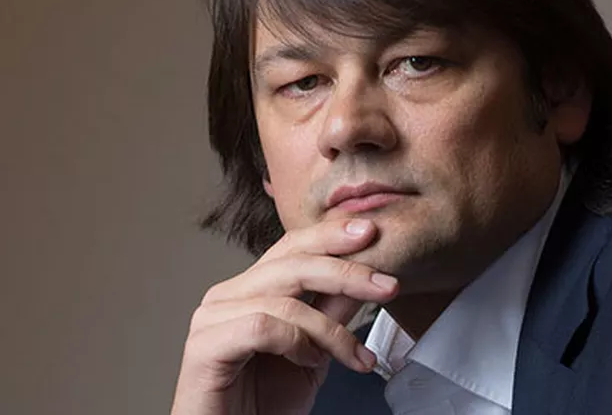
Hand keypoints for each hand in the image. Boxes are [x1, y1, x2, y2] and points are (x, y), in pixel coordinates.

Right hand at [170, 218, 398, 414]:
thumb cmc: (263, 403)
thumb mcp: (315, 351)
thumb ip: (333, 312)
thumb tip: (366, 277)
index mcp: (251, 289)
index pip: (293, 246)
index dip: (331, 235)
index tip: (371, 233)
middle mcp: (227, 296)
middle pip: (292, 262)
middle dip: (347, 272)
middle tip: (387, 287)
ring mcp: (212, 318)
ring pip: (284, 299)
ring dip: (329, 329)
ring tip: (351, 356)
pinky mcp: (204, 347)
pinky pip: (261, 327)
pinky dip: (296, 342)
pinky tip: (309, 361)